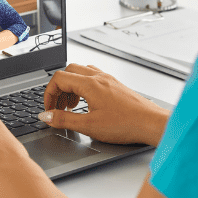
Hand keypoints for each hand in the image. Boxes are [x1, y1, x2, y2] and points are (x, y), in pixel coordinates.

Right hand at [41, 64, 170, 146]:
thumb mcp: (89, 125)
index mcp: (90, 84)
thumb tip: (46, 116)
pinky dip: (83, 87)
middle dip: (58, 89)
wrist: (151, 123)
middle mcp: (99, 77)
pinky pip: (93, 78)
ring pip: (81, 73)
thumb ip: (64, 120)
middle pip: (68, 72)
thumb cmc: (125, 124)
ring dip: (71, 87)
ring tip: (71, 107)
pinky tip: (87, 103)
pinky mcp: (115, 85)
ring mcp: (108, 79)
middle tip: (57, 107)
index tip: (48, 109)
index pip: (59, 78)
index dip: (48, 94)